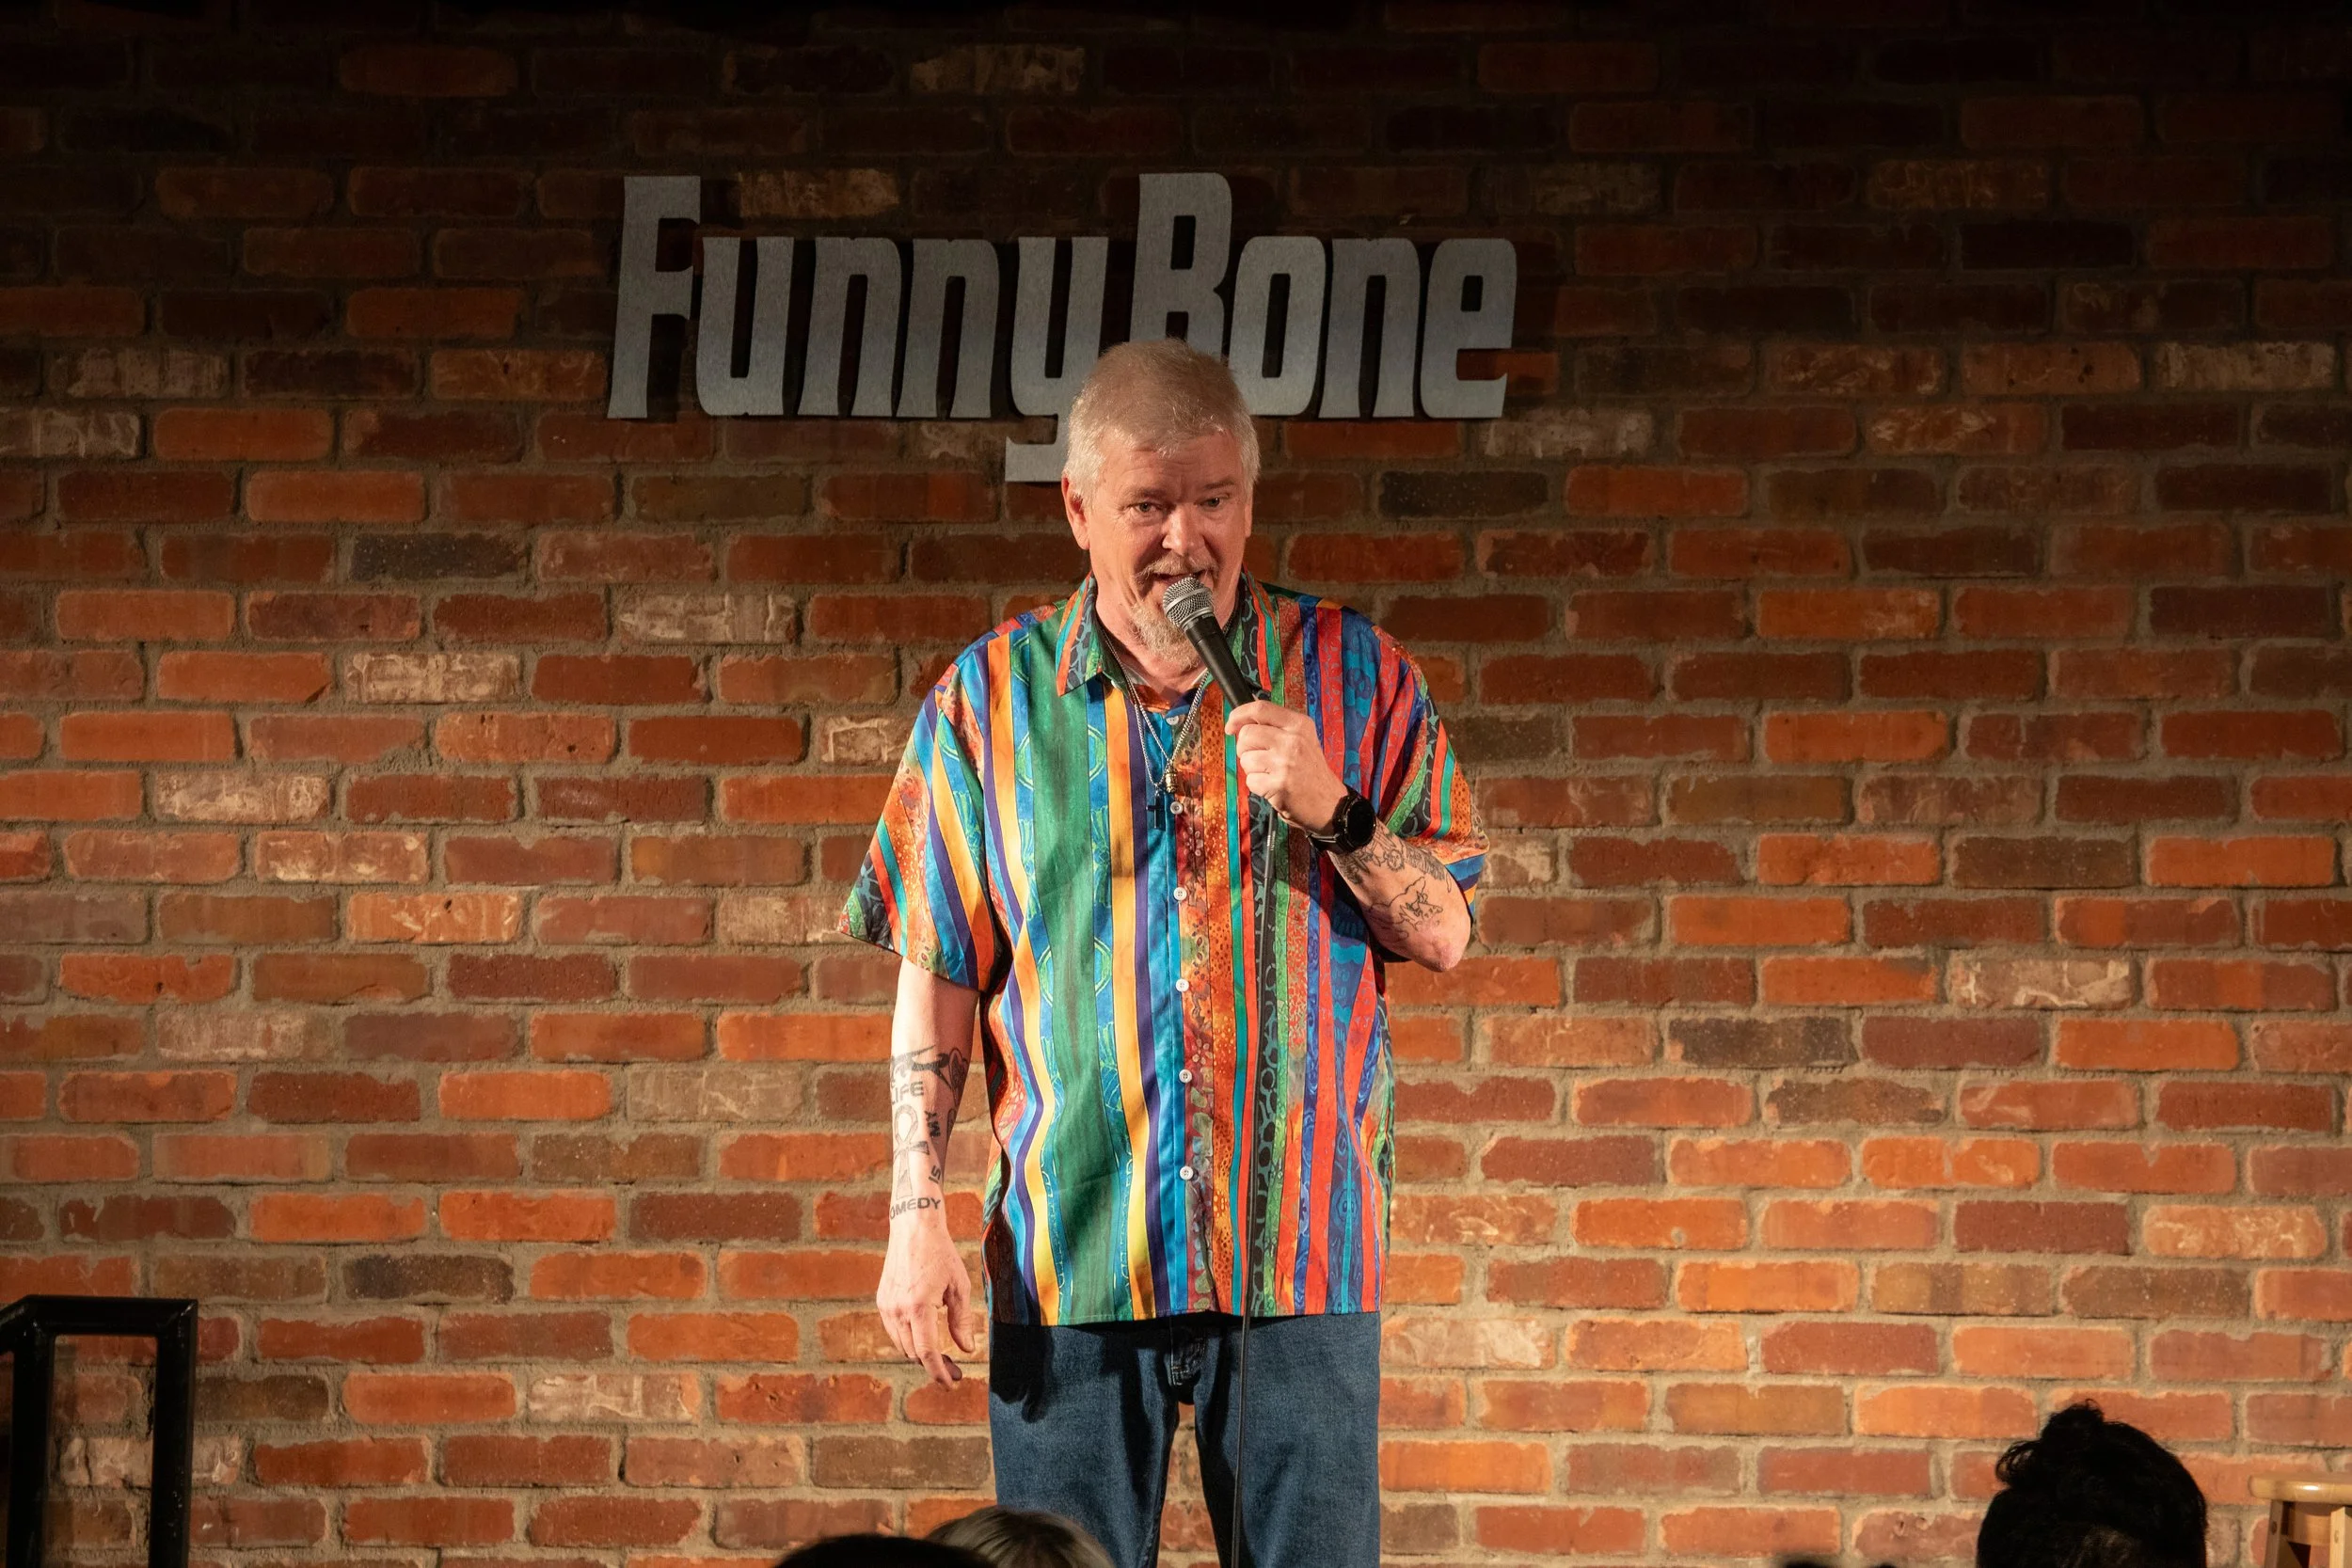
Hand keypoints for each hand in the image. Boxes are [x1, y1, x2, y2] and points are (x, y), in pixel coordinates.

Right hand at [876, 1211, 975, 1386]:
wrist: (913, 1228)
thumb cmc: (941, 1254)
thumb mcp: (959, 1286)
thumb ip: (962, 1320)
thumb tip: (966, 1350)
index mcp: (918, 1307)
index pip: (927, 1352)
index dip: (939, 1373)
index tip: (951, 1384)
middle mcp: (897, 1310)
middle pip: (914, 1353)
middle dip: (934, 1365)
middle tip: (955, 1369)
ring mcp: (886, 1306)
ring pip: (902, 1345)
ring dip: (920, 1354)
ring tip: (943, 1356)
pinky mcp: (882, 1301)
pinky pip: (895, 1331)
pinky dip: (909, 1339)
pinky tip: (926, 1336)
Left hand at [1224, 700, 1346, 833]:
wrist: (1330, 803)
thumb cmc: (1310, 772)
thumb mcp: (1302, 739)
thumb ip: (1276, 727)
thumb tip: (1240, 722)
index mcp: (1299, 724)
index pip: (1260, 709)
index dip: (1239, 715)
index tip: (1231, 726)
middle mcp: (1293, 740)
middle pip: (1246, 734)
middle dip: (1245, 749)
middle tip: (1260, 759)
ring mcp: (1285, 762)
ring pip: (1245, 758)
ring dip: (1252, 770)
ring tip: (1271, 774)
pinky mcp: (1279, 784)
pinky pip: (1250, 780)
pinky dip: (1257, 786)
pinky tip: (1273, 787)